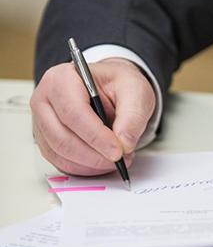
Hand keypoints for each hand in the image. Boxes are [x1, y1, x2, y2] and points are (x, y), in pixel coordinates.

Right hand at [30, 58, 155, 175]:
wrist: (111, 88)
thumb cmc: (119, 84)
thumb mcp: (136, 91)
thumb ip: (132, 116)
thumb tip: (124, 144)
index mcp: (62, 78)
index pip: (73, 113)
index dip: (96, 136)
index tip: (118, 151)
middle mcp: (44, 99)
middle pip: (62, 137)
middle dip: (94, 155)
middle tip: (121, 159)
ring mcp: (41, 122)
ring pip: (60, 153)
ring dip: (90, 164)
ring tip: (117, 160)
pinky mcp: (46, 140)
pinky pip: (60, 162)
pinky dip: (84, 168)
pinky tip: (103, 164)